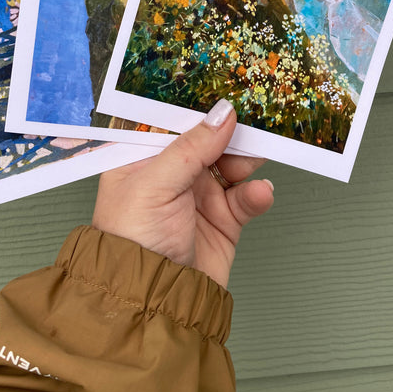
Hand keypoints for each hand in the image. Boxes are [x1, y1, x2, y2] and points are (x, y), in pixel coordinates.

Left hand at [92, 100, 273, 287]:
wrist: (151, 305)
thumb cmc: (133, 241)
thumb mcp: (155, 185)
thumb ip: (191, 147)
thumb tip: (223, 111)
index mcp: (142, 157)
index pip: (172, 120)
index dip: (198, 104)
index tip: (226, 86)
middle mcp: (170, 173)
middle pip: (208, 139)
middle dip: (231, 130)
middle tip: (255, 118)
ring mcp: (198, 196)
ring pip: (232, 164)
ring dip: (247, 160)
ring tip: (258, 157)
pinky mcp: (223, 221)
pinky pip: (246, 197)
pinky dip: (257, 193)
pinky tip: (259, 193)